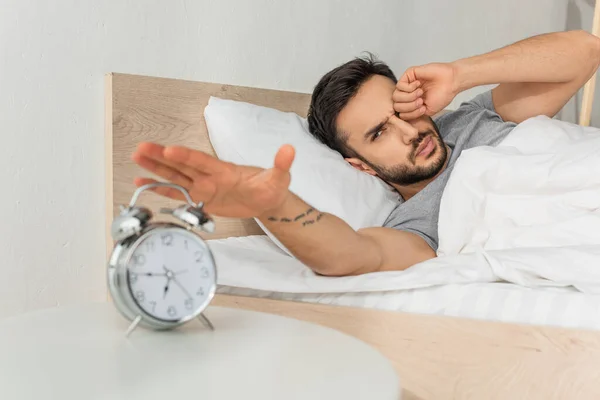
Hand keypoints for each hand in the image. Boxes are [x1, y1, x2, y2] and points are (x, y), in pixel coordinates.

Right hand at [131, 142, 293, 217]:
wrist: (267, 199)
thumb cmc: (271, 186)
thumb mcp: (279, 178)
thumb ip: (281, 164)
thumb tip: (290, 149)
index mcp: (224, 170)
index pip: (202, 161)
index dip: (186, 156)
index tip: (169, 149)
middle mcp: (209, 176)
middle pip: (182, 165)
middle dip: (162, 157)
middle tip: (141, 148)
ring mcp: (203, 186)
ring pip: (176, 176)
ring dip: (156, 169)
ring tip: (136, 160)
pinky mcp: (201, 199)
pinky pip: (177, 193)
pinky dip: (161, 189)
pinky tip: (144, 182)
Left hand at [393, 63, 457, 119]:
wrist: (451, 82)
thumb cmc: (442, 95)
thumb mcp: (426, 111)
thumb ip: (413, 114)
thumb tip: (401, 115)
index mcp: (411, 104)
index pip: (401, 113)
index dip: (410, 113)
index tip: (422, 109)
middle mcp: (407, 95)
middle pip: (396, 105)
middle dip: (409, 106)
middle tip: (421, 101)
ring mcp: (407, 85)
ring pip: (396, 96)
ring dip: (409, 97)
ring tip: (420, 93)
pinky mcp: (408, 75)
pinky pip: (400, 85)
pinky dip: (409, 88)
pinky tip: (418, 84)